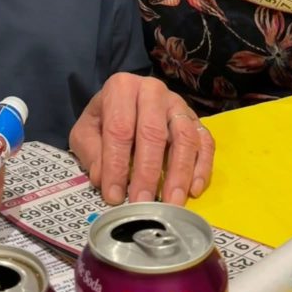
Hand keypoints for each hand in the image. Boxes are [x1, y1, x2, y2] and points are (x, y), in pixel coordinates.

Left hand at [70, 72, 214, 206]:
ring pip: (184, 137)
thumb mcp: (86, 132)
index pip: (119, 128)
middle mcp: (152, 90)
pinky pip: (205, 141)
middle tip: (142, 203)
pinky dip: (202, 167)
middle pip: (153, 132)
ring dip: (179, 173)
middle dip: (147, 172)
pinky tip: (193, 190)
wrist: (126, 102)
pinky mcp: (195, 118)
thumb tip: (102, 178)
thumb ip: (91, 152)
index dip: (116, 164)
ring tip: (171, 202)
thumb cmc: (105, 119)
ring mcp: (178, 104)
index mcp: (121, 88)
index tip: (114, 195)